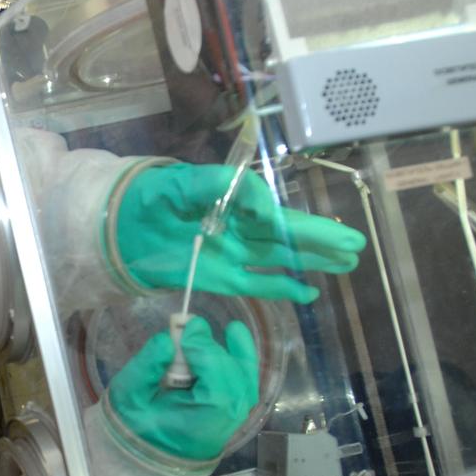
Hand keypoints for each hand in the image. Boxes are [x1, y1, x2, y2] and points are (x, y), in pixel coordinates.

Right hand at [107, 316, 258, 460]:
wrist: (139, 459)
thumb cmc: (131, 428)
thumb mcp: (127, 397)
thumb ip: (146, 368)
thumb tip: (167, 340)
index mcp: (197, 426)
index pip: (217, 388)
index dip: (206, 354)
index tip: (188, 329)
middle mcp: (221, 426)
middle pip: (236, 384)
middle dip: (218, 352)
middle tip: (194, 329)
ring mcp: (229, 422)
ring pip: (246, 386)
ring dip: (240, 356)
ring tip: (232, 330)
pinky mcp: (228, 415)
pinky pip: (243, 388)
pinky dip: (242, 366)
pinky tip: (236, 343)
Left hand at [114, 164, 366, 302]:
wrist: (118, 225)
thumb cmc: (151, 196)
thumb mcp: (187, 182)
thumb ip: (227, 188)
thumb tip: (266, 207)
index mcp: (234, 201)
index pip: (276, 214)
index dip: (304, 226)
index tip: (330, 234)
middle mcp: (239, 228)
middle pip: (287, 237)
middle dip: (321, 242)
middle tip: (356, 246)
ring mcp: (231, 254)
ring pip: (280, 259)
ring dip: (312, 262)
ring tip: (347, 264)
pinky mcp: (220, 279)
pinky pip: (257, 285)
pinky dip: (283, 289)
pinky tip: (310, 293)